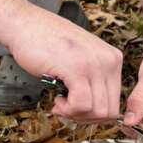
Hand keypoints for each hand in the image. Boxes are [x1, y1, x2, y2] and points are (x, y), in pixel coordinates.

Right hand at [6, 6, 122, 121]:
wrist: (25, 24)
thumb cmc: (49, 44)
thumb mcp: (82, 60)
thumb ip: (94, 81)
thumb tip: (98, 114)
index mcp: (113, 59)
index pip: (116, 103)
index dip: (95, 114)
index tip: (77, 109)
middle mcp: (109, 61)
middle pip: (109, 111)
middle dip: (86, 118)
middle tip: (67, 109)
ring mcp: (95, 65)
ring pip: (97, 111)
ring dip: (76, 115)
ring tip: (60, 103)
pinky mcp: (77, 69)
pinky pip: (82, 105)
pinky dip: (68, 110)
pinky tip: (57, 100)